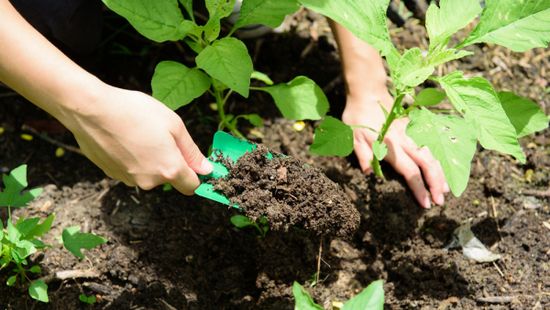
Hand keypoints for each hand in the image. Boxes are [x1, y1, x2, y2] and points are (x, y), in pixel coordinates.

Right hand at [61, 85, 211, 194]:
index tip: (195, 163)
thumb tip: (206, 169)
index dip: (196, 175)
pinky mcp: (112, 174)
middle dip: (171, 162)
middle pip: (169, 178)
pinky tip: (125, 138)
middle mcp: (150, 181)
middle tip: (162, 135)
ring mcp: (129, 180)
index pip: (192, 186)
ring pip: (149, 174)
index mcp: (169, 169)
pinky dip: (132, 158)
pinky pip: (131, 169)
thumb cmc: (135, 112)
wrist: (91, 110)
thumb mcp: (173, 124)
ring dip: (150, 159)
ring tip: (140, 133)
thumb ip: (191, 151)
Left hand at [342, 92, 448, 207]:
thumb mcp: (353, 136)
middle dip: (436, 183)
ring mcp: (411, 132)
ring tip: (445, 189)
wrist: (368, 92)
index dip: (419, 188)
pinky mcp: (413, 127)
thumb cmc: (358, 116)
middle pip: (427, 164)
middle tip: (440, 201)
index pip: (409, 171)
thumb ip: (362, 154)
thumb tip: (368, 173)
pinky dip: (437, 159)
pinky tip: (441, 169)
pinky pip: (430, 145)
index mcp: (390, 146)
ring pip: (432, 154)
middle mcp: (404, 140)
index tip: (425, 203)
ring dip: (440, 172)